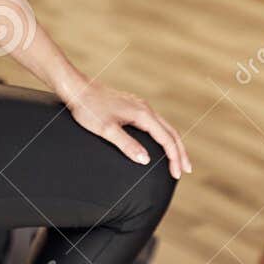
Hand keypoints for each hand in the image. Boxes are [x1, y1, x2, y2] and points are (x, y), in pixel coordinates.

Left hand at [61, 79, 189, 178]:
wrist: (78, 89)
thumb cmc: (89, 109)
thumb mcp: (107, 130)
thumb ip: (127, 145)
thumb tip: (146, 161)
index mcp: (143, 114)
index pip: (166, 139)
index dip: (174, 157)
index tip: (177, 174)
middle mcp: (145, 108)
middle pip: (171, 132)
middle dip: (180, 151)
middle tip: (186, 170)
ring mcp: (139, 106)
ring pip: (164, 126)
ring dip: (173, 143)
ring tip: (177, 158)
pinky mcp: (132, 106)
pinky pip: (155, 122)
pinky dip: (163, 135)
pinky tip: (158, 142)